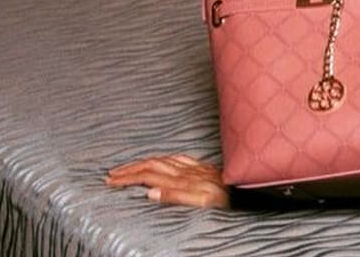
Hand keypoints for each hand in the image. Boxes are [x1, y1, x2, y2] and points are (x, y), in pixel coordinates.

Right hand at [105, 154, 229, 207]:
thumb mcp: (201, 203)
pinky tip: (161, 159)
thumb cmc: (225, 200)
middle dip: (130, 168)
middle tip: (112, 174)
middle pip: (151, 164)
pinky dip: (162, 158)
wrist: (248, 190)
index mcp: (182, 180)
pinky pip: (177, 158)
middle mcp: (186, 171)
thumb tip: (149, 192)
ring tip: (128, 166)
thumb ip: (175, 196)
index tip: (111, 180)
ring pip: (162, 159)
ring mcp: (194, 167)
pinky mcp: (202, 167)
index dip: (128, 177)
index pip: (147, 175)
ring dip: (142, 161)